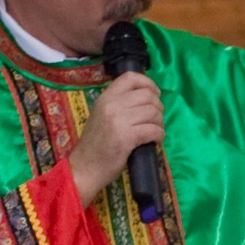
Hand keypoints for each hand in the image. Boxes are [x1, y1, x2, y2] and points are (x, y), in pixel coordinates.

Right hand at [70, 72, 162, 205]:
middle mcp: (111, 105)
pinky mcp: (126, 137)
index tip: (155, 95)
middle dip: (158, 107)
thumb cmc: (96, 144)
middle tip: (155, 120)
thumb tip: (146, 99)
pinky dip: (159, 135)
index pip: (130, 78)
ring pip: (153, 112)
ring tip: (154, 131)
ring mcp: (118, 121)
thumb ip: (119, 105)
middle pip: (148, 95)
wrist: (84, 167)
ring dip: (159, 123)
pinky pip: (153, 130)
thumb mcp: (102, 116)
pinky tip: (154, 141)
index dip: (148, 83)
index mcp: (105, 98)